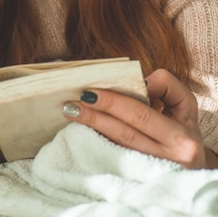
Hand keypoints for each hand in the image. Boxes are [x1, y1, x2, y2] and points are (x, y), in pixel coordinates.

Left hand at [62, 68, 214, 168]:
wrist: (194, 168)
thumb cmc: (184, 129)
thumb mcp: (185, 104)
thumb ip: (166, 85)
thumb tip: (141, 82)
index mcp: (181, 139)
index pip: (140, 116)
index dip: (113, 103)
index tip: (89, 92)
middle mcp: (169, 160)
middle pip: (124, 134)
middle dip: (96, 116)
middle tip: (72, 103)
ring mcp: (153, 175)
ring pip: (117, 149)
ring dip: (92, 130)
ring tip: (73, 114)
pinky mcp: (140, 183)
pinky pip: (115, 161)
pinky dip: (97, 145)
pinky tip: (82, 133)